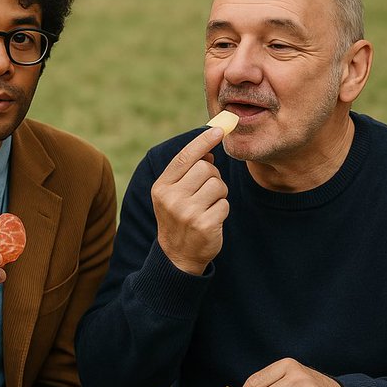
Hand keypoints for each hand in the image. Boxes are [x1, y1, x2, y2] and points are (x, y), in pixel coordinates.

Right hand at [151, 125, 228, 274]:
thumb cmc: (178, 218)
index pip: (184, 157)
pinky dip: (222, 210)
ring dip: (219, 194)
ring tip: (207, 206)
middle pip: (206, 168)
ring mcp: (187, 213)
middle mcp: (171, 198)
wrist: (177, 257)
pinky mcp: (204, 225)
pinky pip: (225, 204)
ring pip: (218, 185)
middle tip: (206, 191)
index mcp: (161, 187)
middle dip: (212, 176)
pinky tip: (211, 220)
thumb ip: (186, 172)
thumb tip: (209, 150)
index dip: (203, 141)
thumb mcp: (173, 194)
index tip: (220, 130)